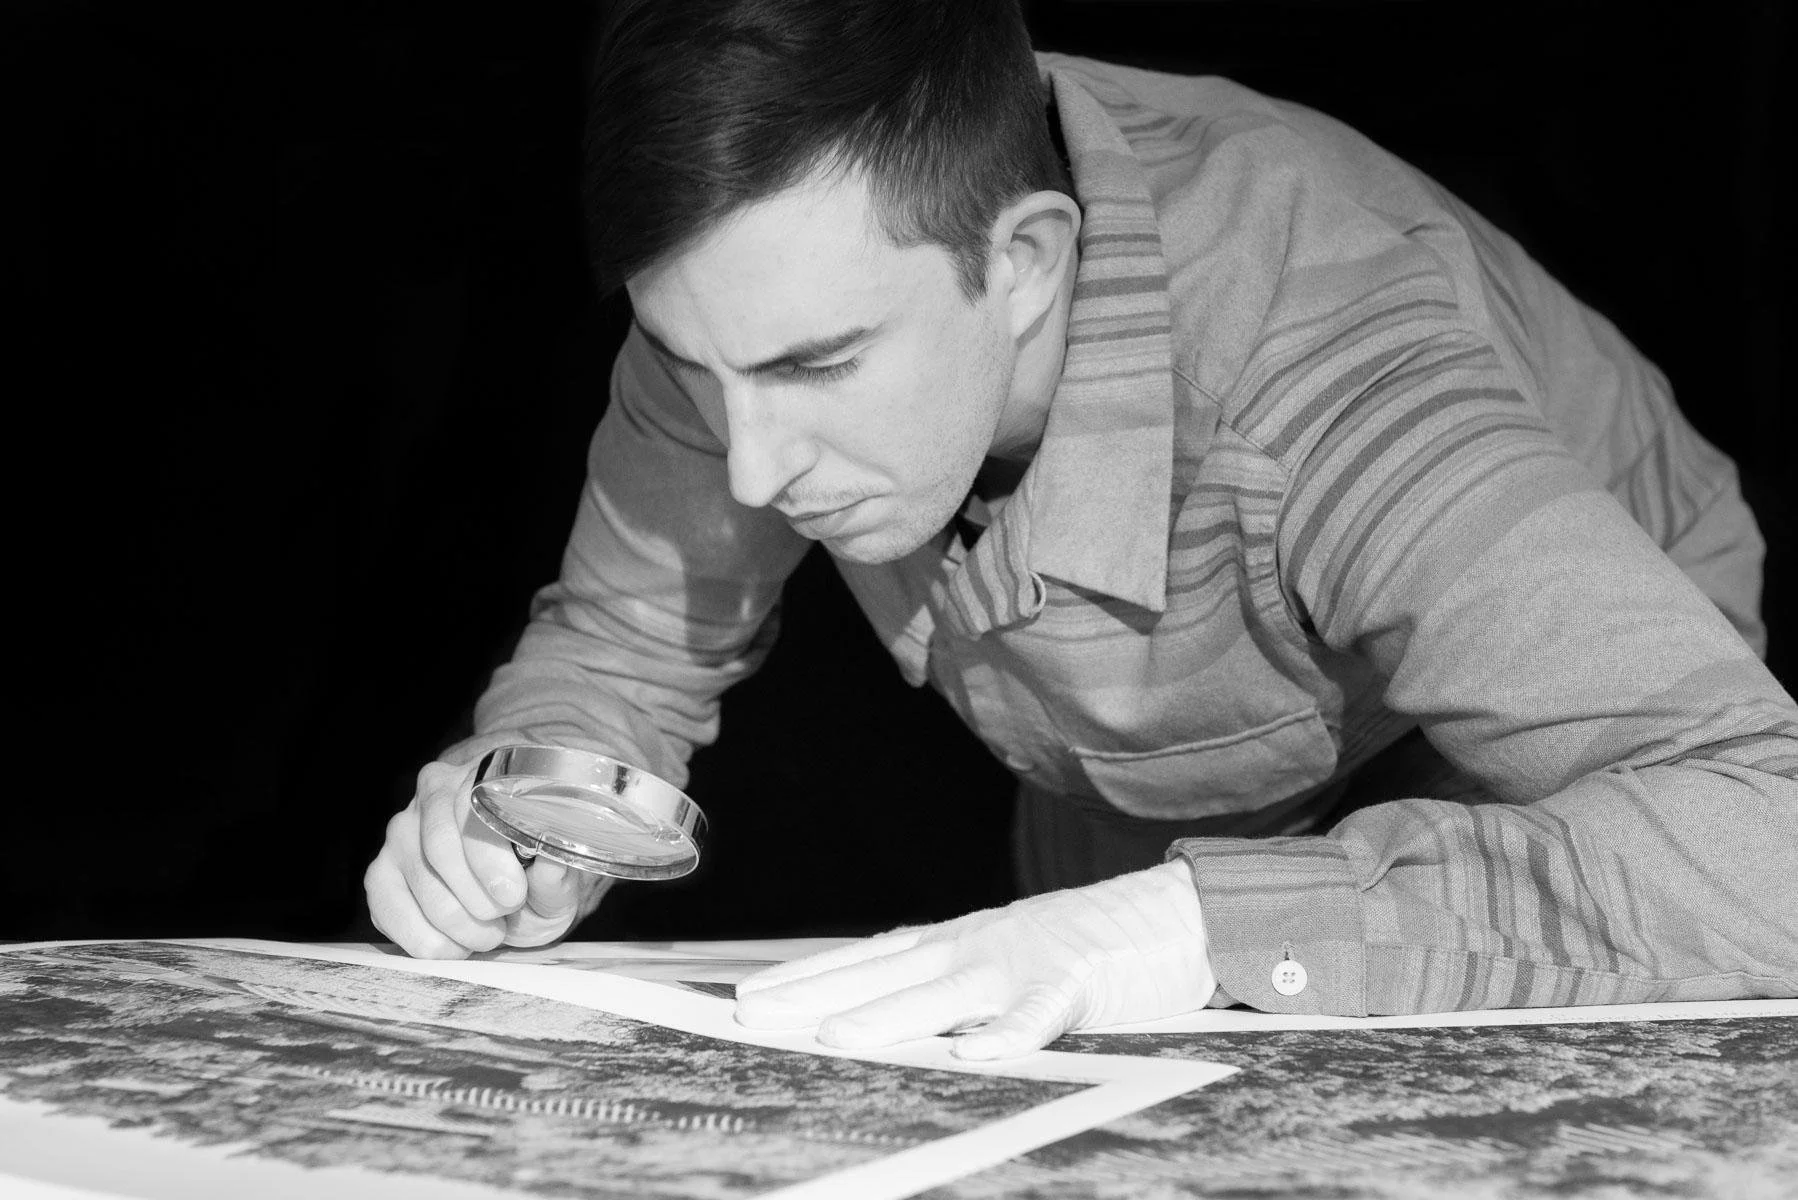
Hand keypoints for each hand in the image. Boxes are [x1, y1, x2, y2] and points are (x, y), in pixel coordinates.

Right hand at [364, 754, 612, 957]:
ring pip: (420, 884)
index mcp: (483, 777)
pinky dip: (427, 941)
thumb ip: (557, 873)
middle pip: (440, 848)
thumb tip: (552, 861)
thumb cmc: (534, 876)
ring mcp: (400, 834)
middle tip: (502, 921)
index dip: (488, 859)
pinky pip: (390, 911)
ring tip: (487, 933)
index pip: (470, 809)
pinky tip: (455, 945)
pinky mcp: (379, 874)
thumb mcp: (557, 878)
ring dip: (458, 925)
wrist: (508, 891)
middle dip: (476, 899)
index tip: (512, 896)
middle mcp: (433, 794)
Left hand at [734, 860, 1213, 1058]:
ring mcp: (1024, 961)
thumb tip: (889, 1019)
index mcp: (957, 945)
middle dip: (814, 994)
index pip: (867, 960)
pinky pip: (1039, 1014)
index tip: (748, 997)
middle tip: (749, 1016)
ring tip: (834, 1039)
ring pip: (946, 994)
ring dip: (889, 1016)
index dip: (807, 978)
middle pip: (883, 973)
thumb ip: (955, 989)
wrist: (1171, 915)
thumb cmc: (1085, 947)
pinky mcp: (1076, 982)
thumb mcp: (1006, 963)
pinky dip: (1005, 1032)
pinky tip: (973, 1052)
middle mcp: (976, 947)